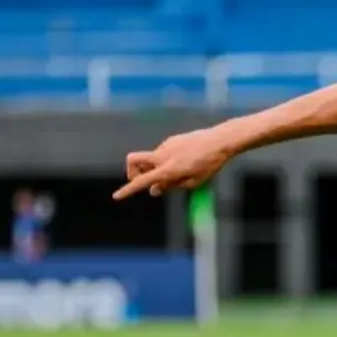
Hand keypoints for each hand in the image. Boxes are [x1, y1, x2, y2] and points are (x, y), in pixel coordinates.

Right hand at [113, 127, 235, 199]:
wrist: (220, 141)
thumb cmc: (210, 164)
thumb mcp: (193, 182)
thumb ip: (171, 187)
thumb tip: (154, 190)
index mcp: (169, 169)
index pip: (142, 181)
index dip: (128, 190)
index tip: (117, 196)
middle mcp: (163, 155)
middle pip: (133, 160)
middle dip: (132, 172)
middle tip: (144, 181)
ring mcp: (165, 146)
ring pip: (149, 158)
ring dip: (153, 167)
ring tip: (177, 172)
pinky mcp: (170, 140)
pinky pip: (160, 153)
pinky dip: (163, 161)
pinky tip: (183, 161)